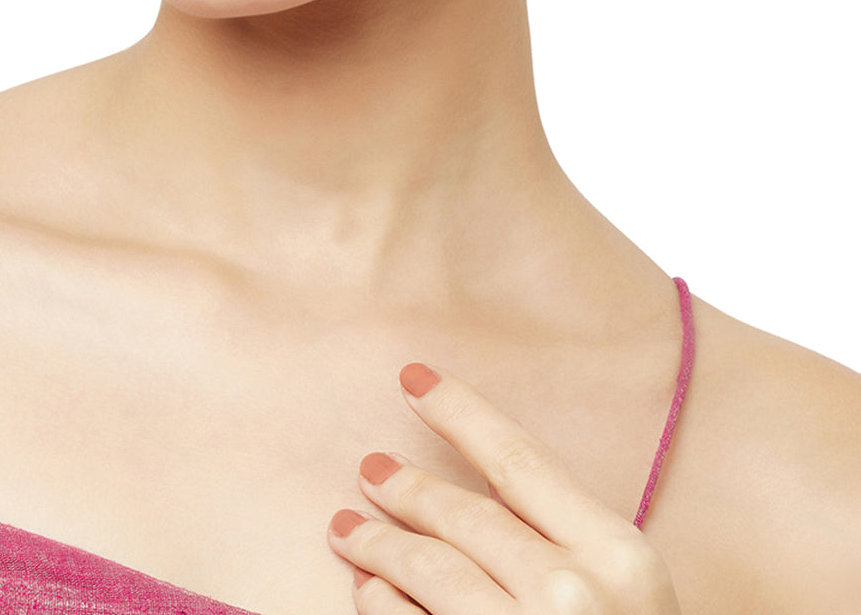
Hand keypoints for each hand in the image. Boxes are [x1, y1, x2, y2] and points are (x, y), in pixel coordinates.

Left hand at [327, 364, 680, 612]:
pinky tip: (366, 592)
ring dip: (376, 545)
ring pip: (428, 569)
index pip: (519, 459)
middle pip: (462, 516)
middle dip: (404, 487)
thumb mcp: (625, 590)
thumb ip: (561, 533)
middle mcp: (573, 595)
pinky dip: (382, 605)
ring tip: (345, 529)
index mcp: (619, 555)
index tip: (411, 377)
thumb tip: (475, 476)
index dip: (459, 411)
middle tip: (368, 470)